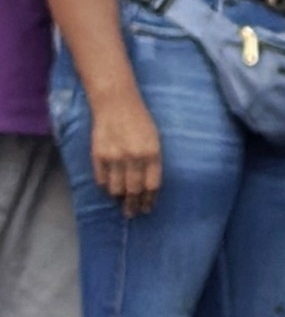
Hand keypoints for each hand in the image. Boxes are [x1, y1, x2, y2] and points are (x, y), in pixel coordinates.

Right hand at [90, 89, 162, 216]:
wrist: (116, 103)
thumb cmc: (139, 120)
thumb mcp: (153, 138)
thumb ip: (151, 161)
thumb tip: (147, 185)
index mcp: (152, 152)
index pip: (152, 185)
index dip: (149, 200)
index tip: (147, 208)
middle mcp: (134, 157)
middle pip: (133, 191)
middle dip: (133, 205)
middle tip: (132, 213)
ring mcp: (114, 157)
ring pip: (116, 189)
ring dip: (119, 199)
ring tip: (120, 204)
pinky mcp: (98, 156)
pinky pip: (101, 181)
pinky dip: (105, 188)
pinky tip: (109, 190)